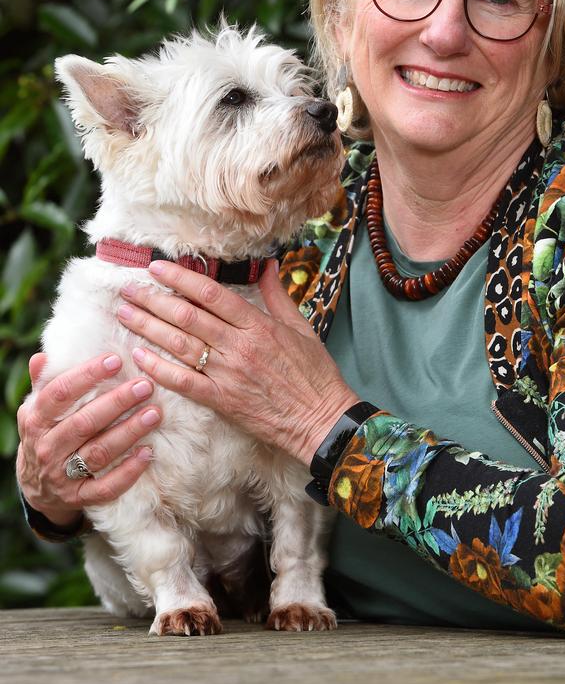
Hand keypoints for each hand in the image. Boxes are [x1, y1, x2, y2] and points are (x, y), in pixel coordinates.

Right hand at [16, 352, 160, 528]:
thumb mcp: (37, 409)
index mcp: (36, 420)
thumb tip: (43, 354)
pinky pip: (106, 488)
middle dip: (117, 403)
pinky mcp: (79, 498)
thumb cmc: (46, 435)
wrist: (36, 488)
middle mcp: (47, 448)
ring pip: (99, 453)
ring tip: (154, 413)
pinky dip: (128, 472)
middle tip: (145, 385)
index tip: (115, 360)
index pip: (60, 393)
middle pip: (84, 423)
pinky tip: (148, 453)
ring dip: (129, 433)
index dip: (87, 376)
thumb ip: (44, 383)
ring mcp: (62, 476)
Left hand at [117, 260, 359, 465]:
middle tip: (128, 288)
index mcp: (259, 325)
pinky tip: (139, 355)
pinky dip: (159, 368)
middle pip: (188, 316)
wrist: (321, 419)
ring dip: (148, 327)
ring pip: (180, 345)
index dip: (182, 278)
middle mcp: (239, 346)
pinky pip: (184, 382)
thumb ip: (277, 295)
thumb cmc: (314, 374)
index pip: (212, 294)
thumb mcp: (301, 327)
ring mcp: (228, 374)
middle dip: (154, 300)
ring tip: (125, 313)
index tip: (158, 267)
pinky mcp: (222, 401)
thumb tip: (266, 264)